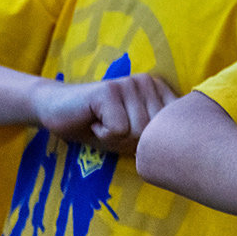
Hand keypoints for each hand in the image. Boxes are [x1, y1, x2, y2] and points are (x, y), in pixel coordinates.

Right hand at [31, 73, 175, 154]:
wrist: (57, 111)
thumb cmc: (100, 125)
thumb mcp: (134, 134)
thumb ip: (157, 136)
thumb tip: (179, 153)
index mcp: (160, 89)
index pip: (171, 129)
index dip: (146, 141)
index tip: (128, 130)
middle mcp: (148, 82)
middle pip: (153, 133)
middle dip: (130, 140)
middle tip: (112, 127)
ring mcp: (129, 83)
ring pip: (137, 132)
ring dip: (116, 138)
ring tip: (103, 122)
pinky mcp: (109, 91)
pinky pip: (118, 130)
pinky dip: (103, 135)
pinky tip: (94, 121)